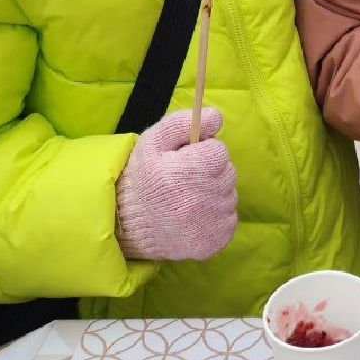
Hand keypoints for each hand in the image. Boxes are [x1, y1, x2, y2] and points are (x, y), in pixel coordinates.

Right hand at [115, 108, 237, 261]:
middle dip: (210, 171)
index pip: (219, 151)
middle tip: (185, 180)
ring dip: (214, 193)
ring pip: (230, 195)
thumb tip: (216, 116)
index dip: (203, 152)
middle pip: (228, 172)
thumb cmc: (144, 177)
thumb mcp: (153, 141)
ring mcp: (206, 225)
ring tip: (187, 199)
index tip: (186, 160)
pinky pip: (230, 218)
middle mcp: (195, 202)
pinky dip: (216, 215)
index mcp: (179, 175)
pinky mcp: (212, 243)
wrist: (129, 226)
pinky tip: (194, 216)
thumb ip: (183, 123)